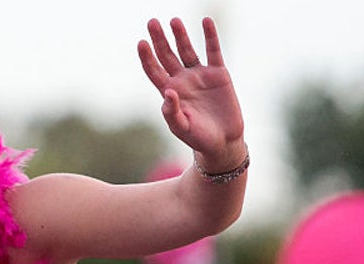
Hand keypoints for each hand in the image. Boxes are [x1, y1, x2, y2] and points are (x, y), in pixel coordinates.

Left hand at [138, 18, 245, 170]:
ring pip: (187, 50)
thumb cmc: (198, 138)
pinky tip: (206, 21)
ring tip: (173, 20)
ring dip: (180, 35)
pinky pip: (213, 51)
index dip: (147, 57)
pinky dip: (210, 36)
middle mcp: (182, 80)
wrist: (222, 142)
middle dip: (159, 39)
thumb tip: (168, 92)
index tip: (141, 43)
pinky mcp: (218, 74)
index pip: (154, 70)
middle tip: (152, 22)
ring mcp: (199, 75)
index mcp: (169, 92)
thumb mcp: (181, 128)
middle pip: (167, 55)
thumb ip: (171, 113)